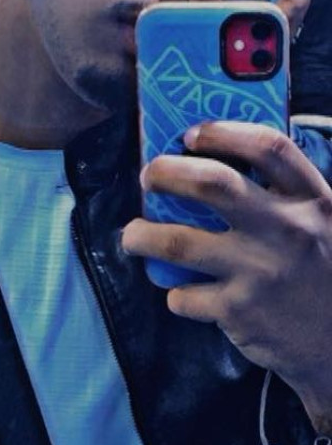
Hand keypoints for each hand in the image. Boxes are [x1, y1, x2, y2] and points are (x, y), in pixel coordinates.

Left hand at [122, 121, 331, 433]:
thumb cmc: (325, 275)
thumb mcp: (325, 224)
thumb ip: (287, 196)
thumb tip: (217, 165)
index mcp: (313, 201)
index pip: (268, 147)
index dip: (222, 132)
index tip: (190, 135)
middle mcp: (286, 230)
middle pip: (212, 183)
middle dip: (166, 172)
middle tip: (147, 176)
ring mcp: (260, 271)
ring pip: (178, 242)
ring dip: (142, 235)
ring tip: (132, 235)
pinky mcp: (239, 311)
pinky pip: (184, 295)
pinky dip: (175, 292)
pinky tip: (181, 291)